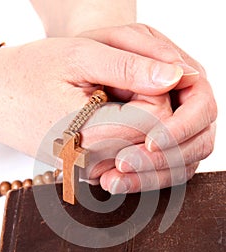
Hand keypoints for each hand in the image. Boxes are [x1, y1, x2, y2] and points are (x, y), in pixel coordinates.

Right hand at [0, 35, 183, 155]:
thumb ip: (129, 65)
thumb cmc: (30, 74)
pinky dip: (122, 130)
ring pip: (139, 144)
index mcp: (93, 135)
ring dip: (132, 116)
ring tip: (101, 99)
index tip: (126, 74)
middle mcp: (95, 162)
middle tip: (110, 85)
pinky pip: (123, 151)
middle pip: (151, 134)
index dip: (152, 89)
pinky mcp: (87, 169)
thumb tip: (175, 74)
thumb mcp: (79, 56)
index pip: (157, 118)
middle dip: (143, 103)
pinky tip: (99, 115)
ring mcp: (90, 170)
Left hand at [79, 24, 216, 192]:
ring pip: (182, 164)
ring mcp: (175, 132)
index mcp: (182, 76)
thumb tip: (174, 77)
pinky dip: (138, 181)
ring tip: (111, 180)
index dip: (180, 128)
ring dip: (150, 177)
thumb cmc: (91, 53)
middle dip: (164, 158)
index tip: (150, 141)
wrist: (71, 69)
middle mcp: (185, 106)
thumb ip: (134, 62)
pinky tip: (111, 181)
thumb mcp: (105, 49)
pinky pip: (161, 174)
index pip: (200, 106)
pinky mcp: (160, 151)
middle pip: (198, 141)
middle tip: (124, 164)